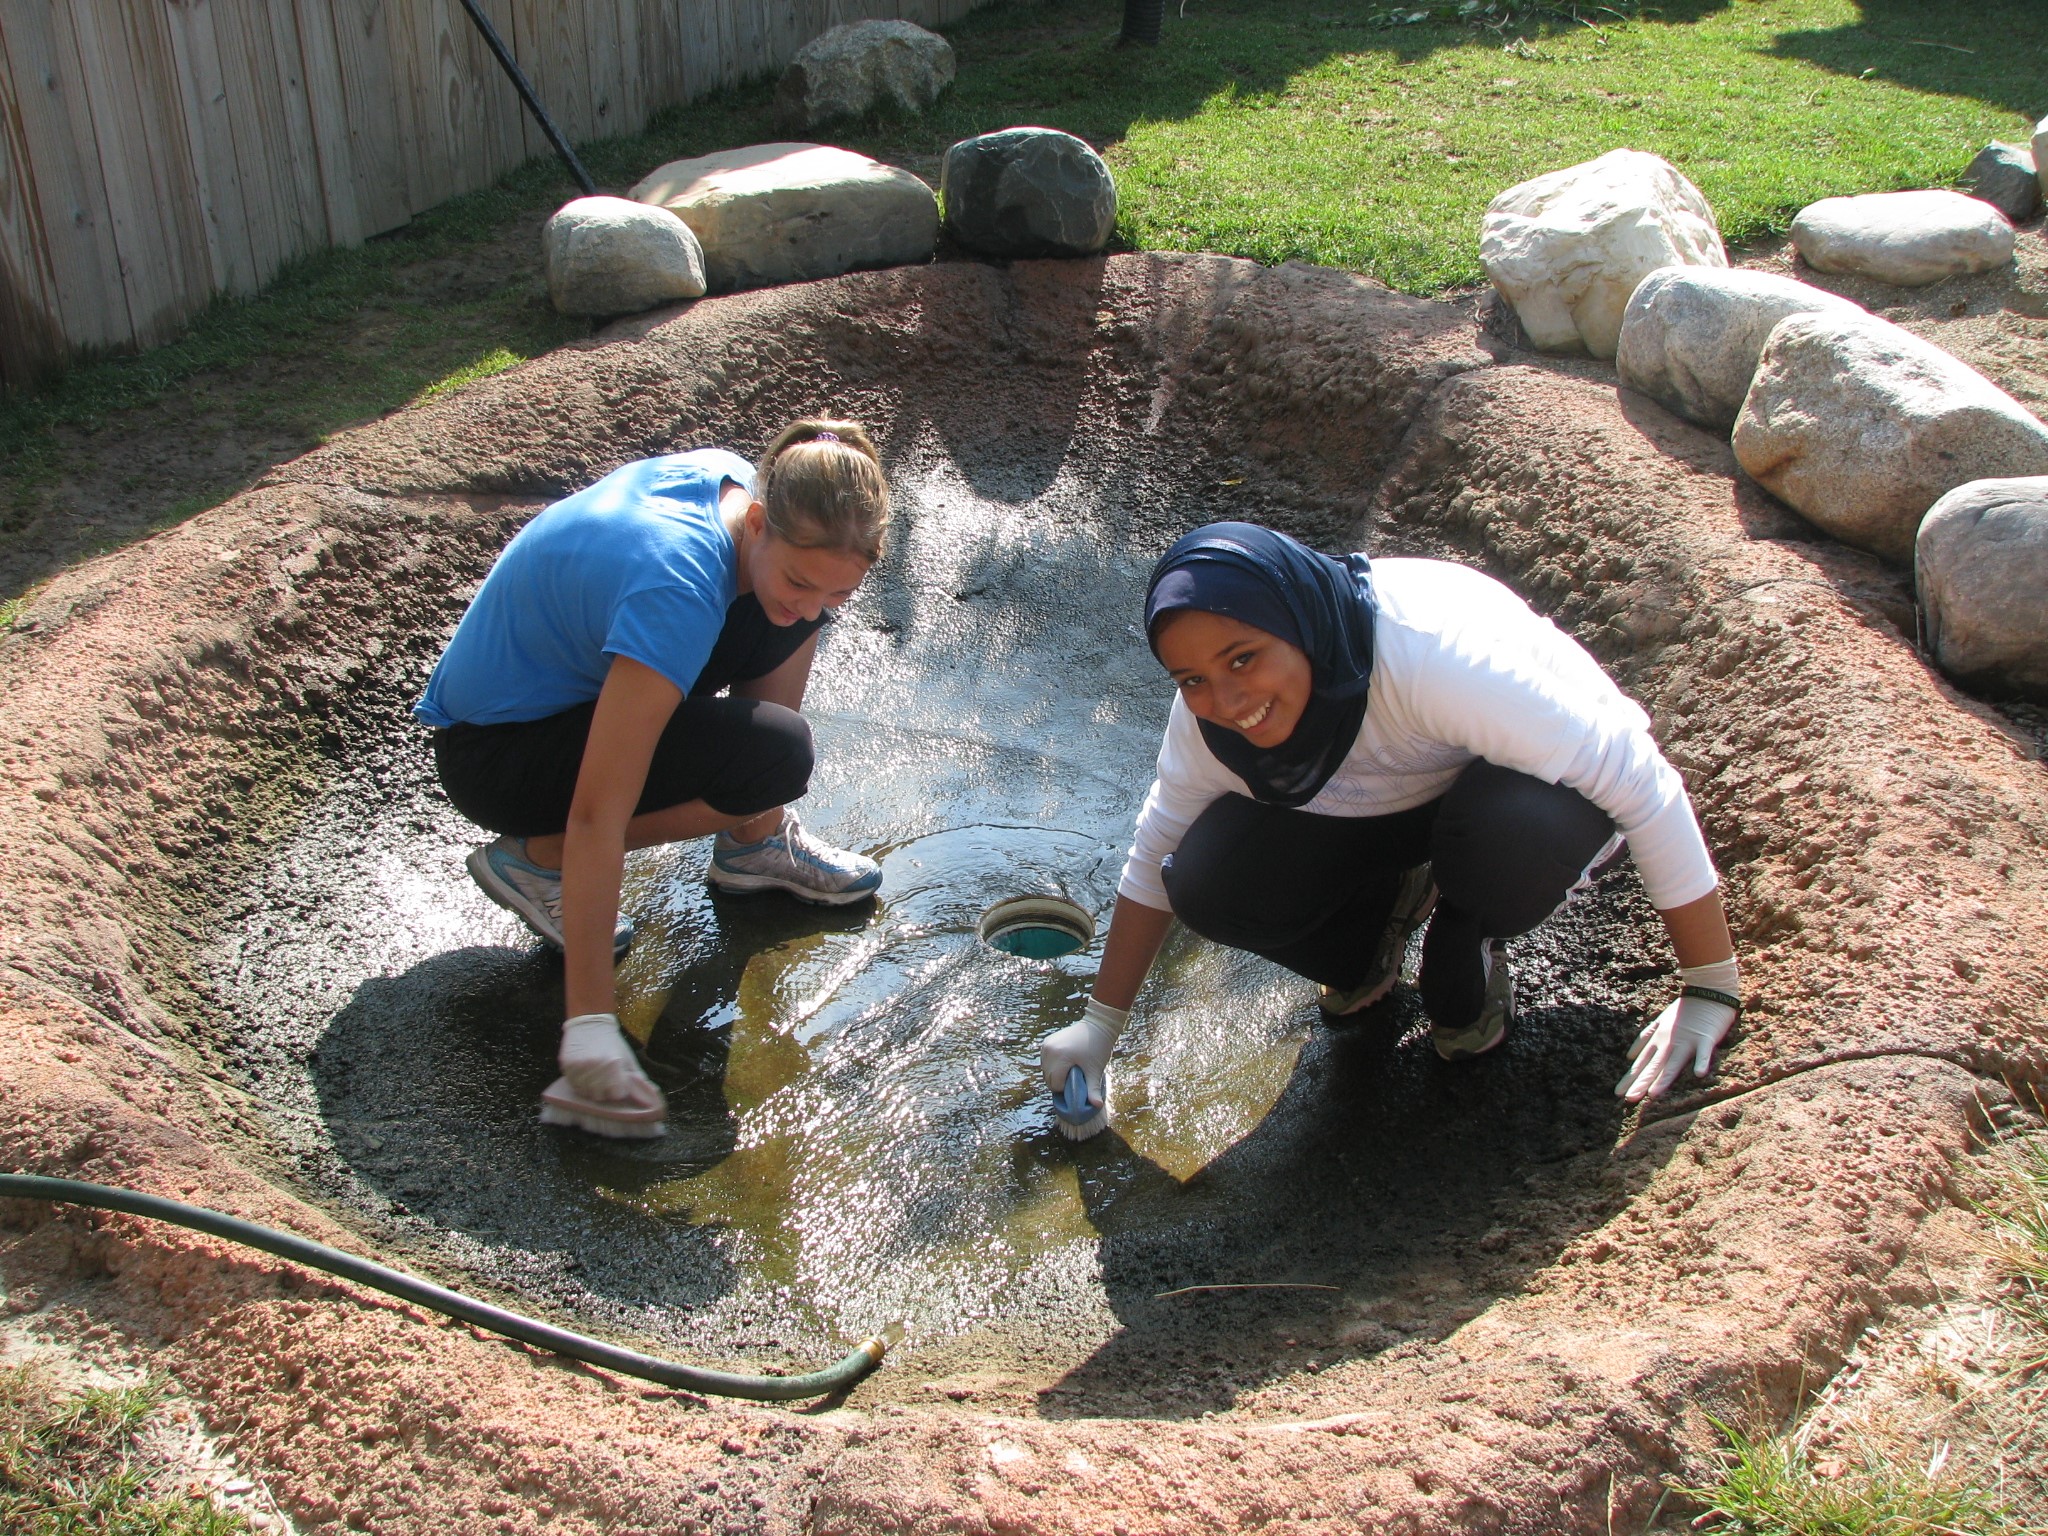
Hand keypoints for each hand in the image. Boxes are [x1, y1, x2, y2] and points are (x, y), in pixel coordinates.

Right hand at [560, 1013, 661, 1108]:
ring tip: (593, 1076)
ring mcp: (579, 1065)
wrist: (590, 1022)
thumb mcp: (628, 1057)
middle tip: (604, 1080)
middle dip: (603, 1091)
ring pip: (584, 1092)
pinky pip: (572, 1084)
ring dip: (589, 1088)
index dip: (617, 1091)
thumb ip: (638, 1076)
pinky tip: (583, 1072)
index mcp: (613, 1063)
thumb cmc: (612, 1042)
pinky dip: (578, 1082)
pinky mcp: (566, 1064)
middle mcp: (595, 1065)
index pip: (616, 1094)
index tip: (616, 1083)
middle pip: (599, 1096)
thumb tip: (652, 1092)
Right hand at [1040, 998, 1127, 1107]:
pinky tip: (1065, 1062)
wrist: (1097, 1025)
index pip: (1055, 1084)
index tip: (1078, 1081)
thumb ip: (1093, 1089)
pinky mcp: (1046, 1042)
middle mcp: (1049, 1050)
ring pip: (1045, 1070)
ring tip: (1071, 1069)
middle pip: (1048, 1078)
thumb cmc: (1098, 1048)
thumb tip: (1098, 1106)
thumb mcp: (1095, 1070)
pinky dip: (1053, 1065)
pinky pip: (1045, 1061)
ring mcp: (1046, 1045)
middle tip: (1075, 1076)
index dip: (1066, 1088)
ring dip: (1056, 1074)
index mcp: (1060, 1057)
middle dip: (1060, 1082)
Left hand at [1615, 965, 1739, 1101]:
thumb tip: (1628, 1057)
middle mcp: (1668, 1042)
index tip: (1618, 1093)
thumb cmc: (1684, 1010)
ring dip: (1663, 1078)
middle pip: (1653, 1066)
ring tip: (1653, 1094)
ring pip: (1673, 1063)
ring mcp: (1686, 1040)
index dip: (1630, 1078)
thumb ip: (1644, 1039)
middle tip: (1628, 1099)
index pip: (1641, 1062)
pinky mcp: (1705, 1038)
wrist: (1707, 990)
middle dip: (1640, 1082)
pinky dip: (1701, 1061)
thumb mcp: (1659, 1023)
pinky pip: (1704, 1052)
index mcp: (1657, 1040)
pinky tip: (1698, 1074)